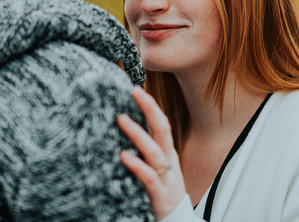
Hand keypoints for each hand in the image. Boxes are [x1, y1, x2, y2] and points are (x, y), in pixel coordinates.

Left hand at [118, 86, 186, 220]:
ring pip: (154, 151)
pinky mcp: (160, 194)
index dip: (150, 105)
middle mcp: (169, 161)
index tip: (136, 89)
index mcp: (167, 152)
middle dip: (150, 109)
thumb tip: (126, 128)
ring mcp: (167, 177)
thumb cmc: (162, 191)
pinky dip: (137, 165)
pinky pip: (149, 177)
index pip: (161, 123)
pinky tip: (124, 156)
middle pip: (162, 129)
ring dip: (138, 134)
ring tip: (122, 119)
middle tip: (134, 91)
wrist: (176, 221)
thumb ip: (145, 149)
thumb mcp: (157, 166)